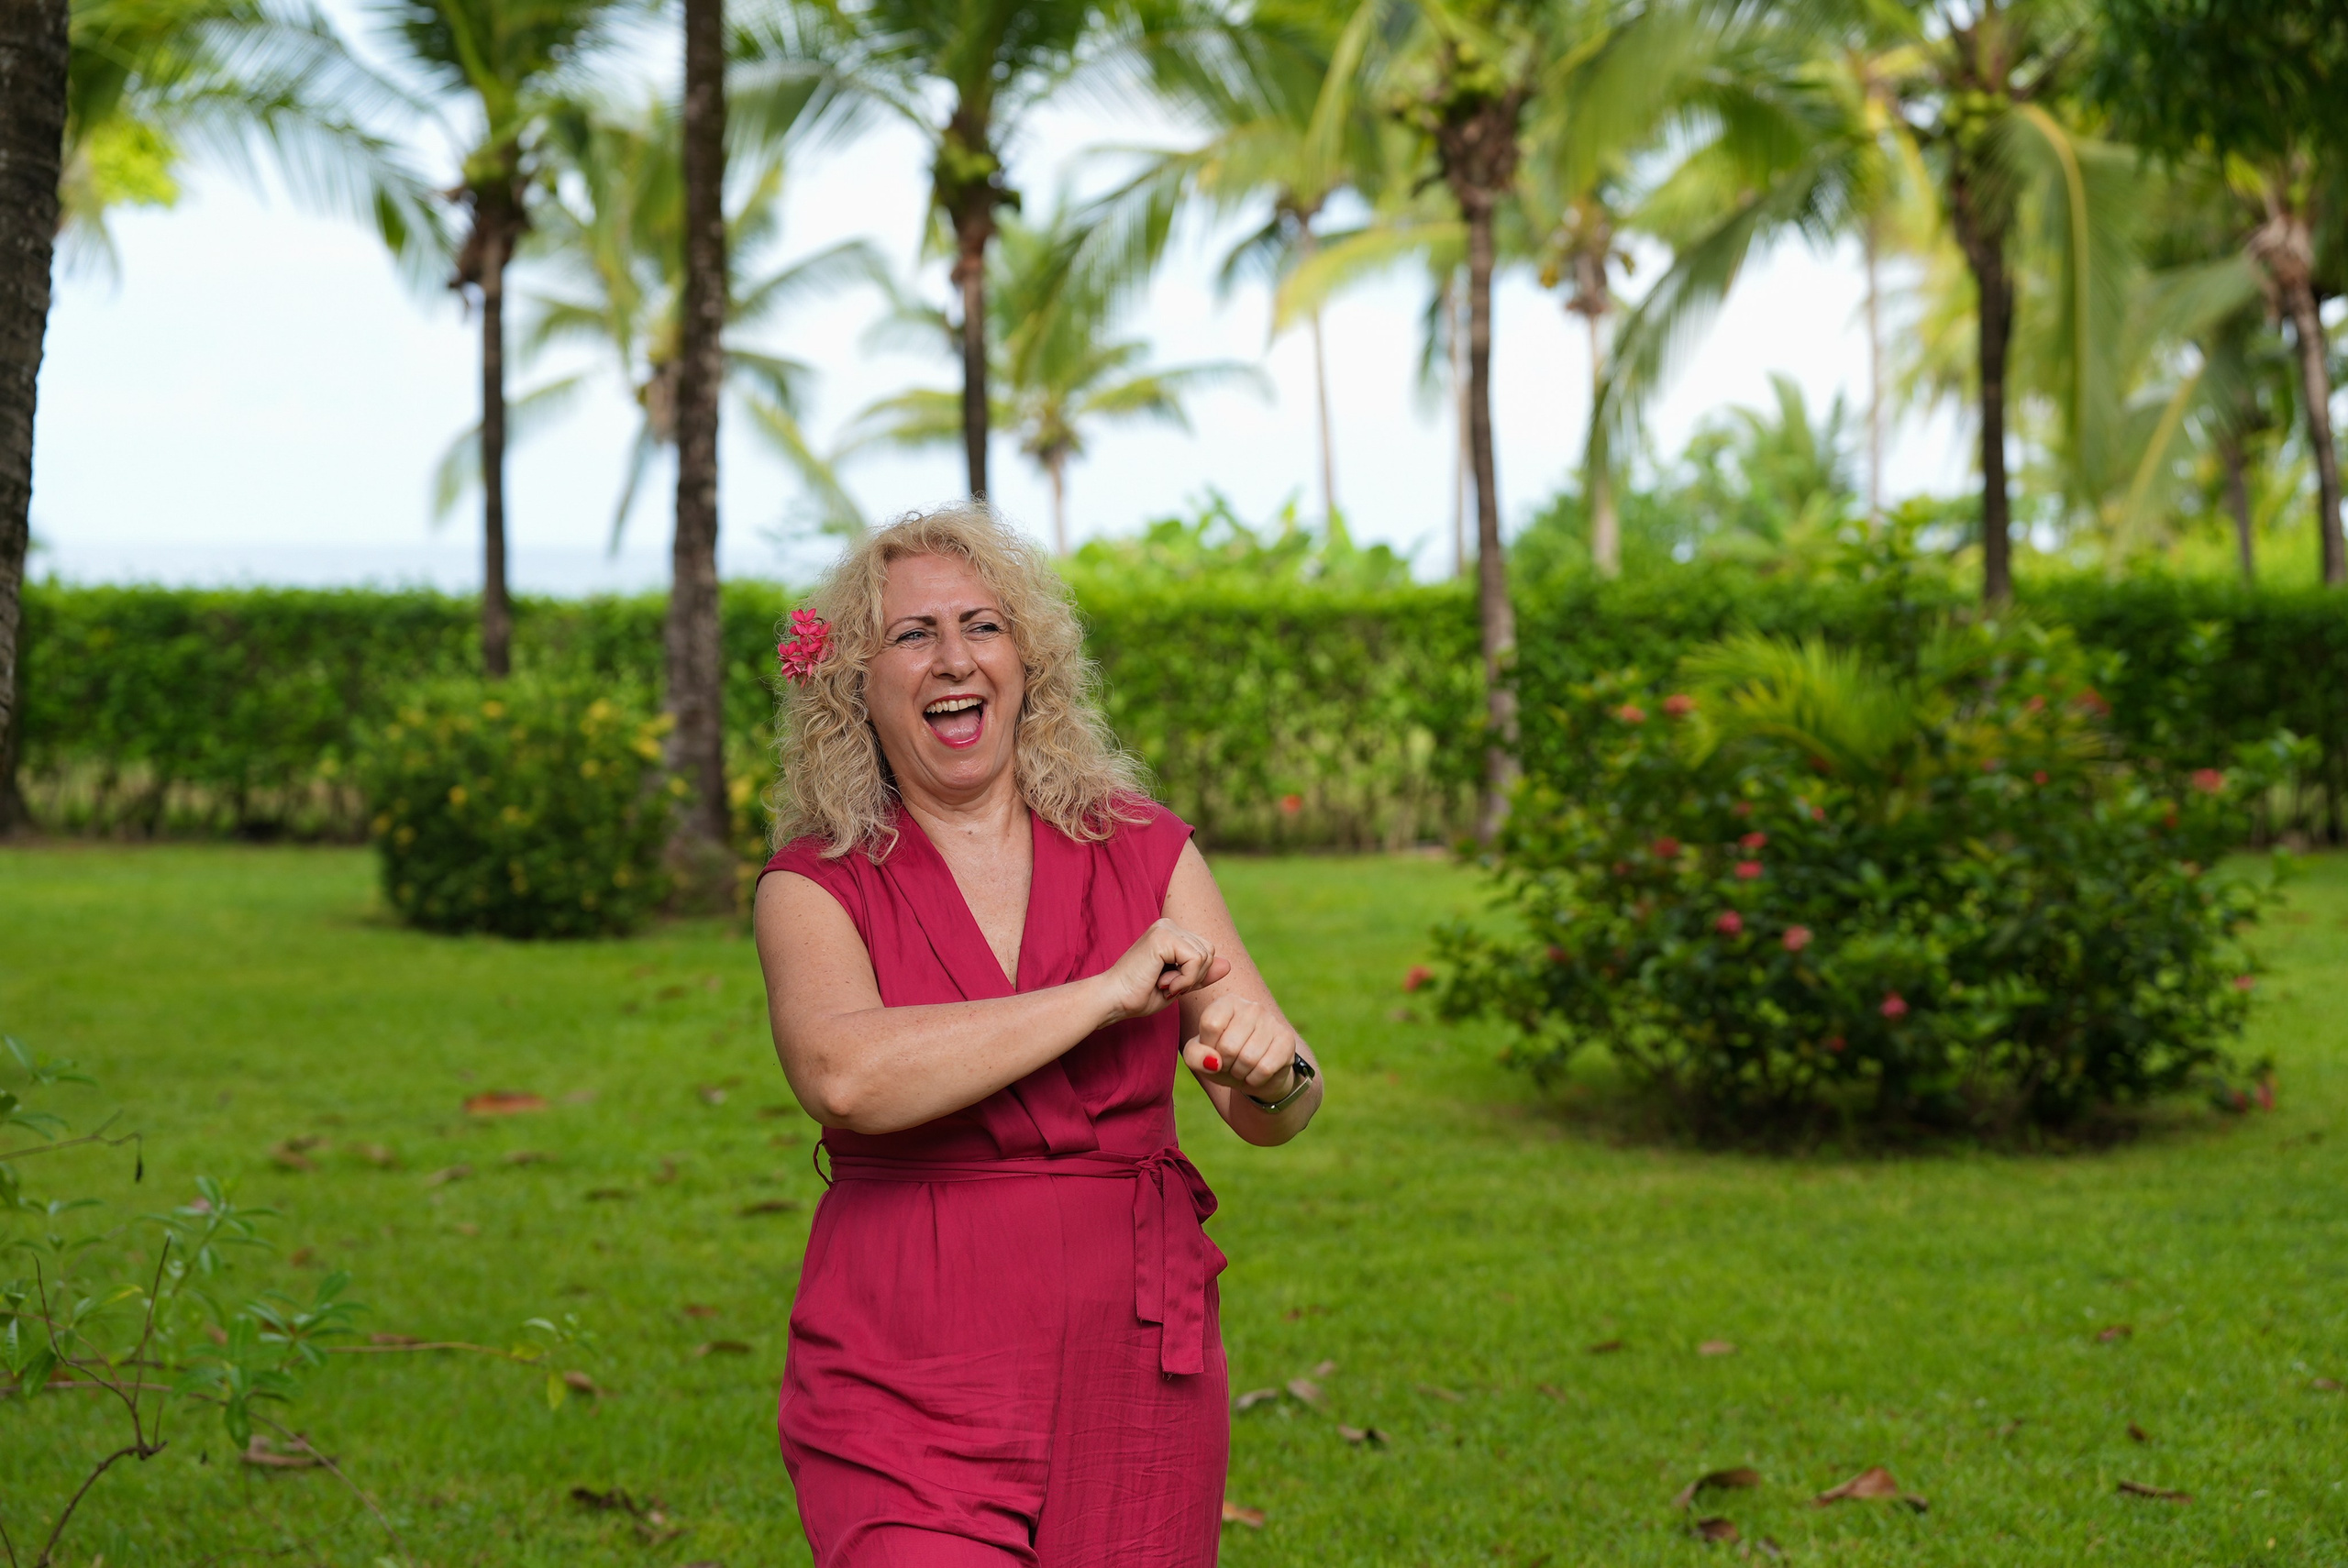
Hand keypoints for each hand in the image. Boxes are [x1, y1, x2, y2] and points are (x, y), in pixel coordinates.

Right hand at [1098, 918, 1230, 1022]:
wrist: (1113, 1000)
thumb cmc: (1139, 995)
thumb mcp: (1180, 986)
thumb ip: (1202, 974)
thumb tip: (1229, 964)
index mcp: (1171, 933)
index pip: (1207, 951)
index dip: (1196, 976)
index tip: (1171, 985)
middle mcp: (1169, 925)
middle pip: (1210, 951)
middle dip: (1195, 977)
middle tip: (1168, 986)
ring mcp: (1165, 928)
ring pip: (1205, 955)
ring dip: (1189, 980)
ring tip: (1164, 984)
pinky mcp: (1163, 936)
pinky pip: (1196, 959)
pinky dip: (1185, 979)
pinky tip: (1164, 984)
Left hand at [1181, 995, 1302, 1105]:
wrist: (1256, 1075)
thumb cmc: (1223, 1060)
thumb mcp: (1200, 1058)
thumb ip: (1195, 1056)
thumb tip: (1213, 1061)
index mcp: (1227, 1003)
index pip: (1210, 1024)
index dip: (1208, 1048)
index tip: (1214, 1050)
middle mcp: (1251, 1006)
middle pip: (1228, 1045)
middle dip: (1225, 1064)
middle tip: (1231, 1063)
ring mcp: (1272, 1021)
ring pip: (1248, 1059)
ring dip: (1240, 1073)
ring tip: (1243, 1068)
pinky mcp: (1286, 1040)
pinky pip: (1265, 1068)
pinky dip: (1255, 1079)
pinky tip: (1257, 1073)